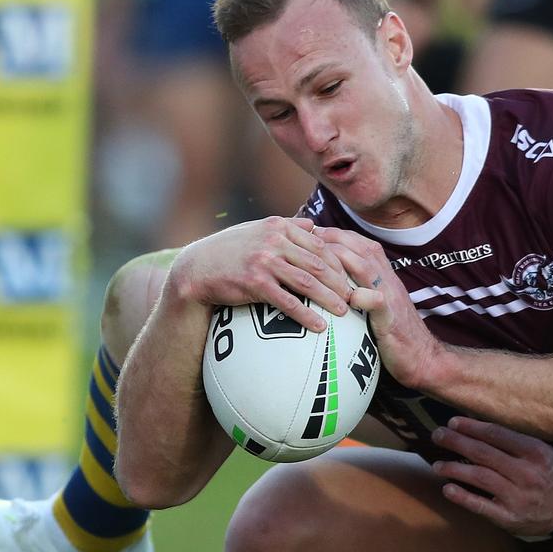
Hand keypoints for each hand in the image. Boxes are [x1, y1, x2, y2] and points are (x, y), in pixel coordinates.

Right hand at [168, 216, 352, 331]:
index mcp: (279, 226)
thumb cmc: (230, 251)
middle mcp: (274, 240)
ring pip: (308, 282)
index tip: (352, 276)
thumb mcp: (257, 231)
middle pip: (319, 263)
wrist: (196, 267)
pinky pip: (287, 301)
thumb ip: (286, 228)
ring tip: (345, 311)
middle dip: (341, 281)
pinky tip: (319, 326)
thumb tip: (313, 226)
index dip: (340, 262)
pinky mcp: (255, 282)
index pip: (320, 244)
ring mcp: (265, 260)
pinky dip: (306, 315)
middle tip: (356, 296)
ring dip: (330, 298)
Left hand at [316, 226, 445, 389]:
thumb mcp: (378, 304)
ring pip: (367, 269)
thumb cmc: (394, 331)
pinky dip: (361, 296)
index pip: (361, 244)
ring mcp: (391, 297)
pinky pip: (377, 301)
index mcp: (384, 274)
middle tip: (307, 236)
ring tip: (318, 257)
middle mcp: (388, 280)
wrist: (422, 356)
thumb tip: (331, 279)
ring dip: (342, 259)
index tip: (313, 231)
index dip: (337, 235)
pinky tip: (345, 296)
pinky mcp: (391, 318)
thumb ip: (361, 288)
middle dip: (334, 239)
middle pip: (361, 249)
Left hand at [431, 417, 552, 538]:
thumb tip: (479, 427)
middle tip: (438, 436)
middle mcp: (526, 473)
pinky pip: (482, 506)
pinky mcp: (510, 518)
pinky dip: (463, 497)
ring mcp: (518, 497)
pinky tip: (447, 489)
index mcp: (535, 452)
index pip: (497, 435)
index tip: (454, 422)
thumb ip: (517, 441)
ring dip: (455, 469)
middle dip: (457, 443)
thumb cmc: (552, 474)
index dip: (472, 427)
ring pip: (480, 478)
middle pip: (484, 454)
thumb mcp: (544, 451)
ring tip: (437, 464)